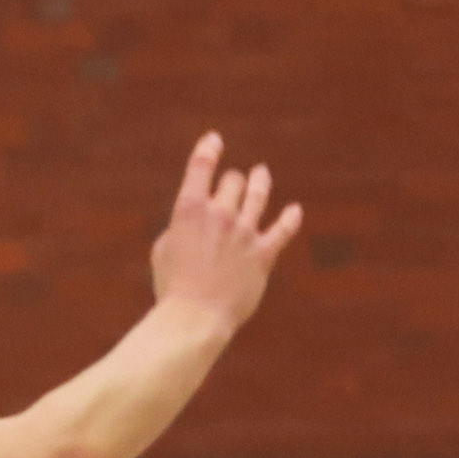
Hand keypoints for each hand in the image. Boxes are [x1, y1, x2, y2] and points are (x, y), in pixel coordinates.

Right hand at [146, 132, 304, 334]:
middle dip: (231, 182)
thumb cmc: (172, 286)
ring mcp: (244, 232)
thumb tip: (199, 220)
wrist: (194, 317)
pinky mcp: (263, 254)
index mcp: (189, 210)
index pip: (201, 166)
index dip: (209, 148)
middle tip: (230, 185)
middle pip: (232, 181)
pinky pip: (283, 230)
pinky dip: (290, 219)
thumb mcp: (163, 249)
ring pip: (258, 194)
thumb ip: (182, 226)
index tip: (214, 140)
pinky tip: (295, 211)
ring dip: (260, 181)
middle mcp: (219, 214)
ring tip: (261, 174)